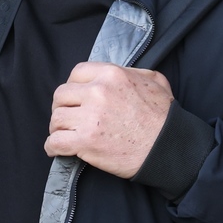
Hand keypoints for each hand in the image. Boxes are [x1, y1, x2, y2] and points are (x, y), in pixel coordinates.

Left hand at [45, 62, 172, 177]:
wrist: (169, 148)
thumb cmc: (165, 117)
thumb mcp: (155, 81)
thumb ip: (133, 72)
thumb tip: (121, 74)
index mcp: (112, 74)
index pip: (76, 73)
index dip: (73, 87)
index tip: (75, 98)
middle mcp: (97, 92)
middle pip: (61, 95)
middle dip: (62, 107)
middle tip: (69, 118)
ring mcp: (90, 117)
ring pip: (56, 118)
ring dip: (58, 128)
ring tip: (65, 134)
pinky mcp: (86, 141)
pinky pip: (55, 141)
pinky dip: (53, 147)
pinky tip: (58, 149)